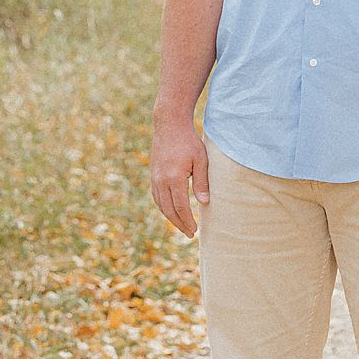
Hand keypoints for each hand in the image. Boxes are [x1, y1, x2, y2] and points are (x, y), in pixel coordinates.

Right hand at [151, 112, 209, 236]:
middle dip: (179, 223)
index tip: (194, 230)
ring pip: (161, 204)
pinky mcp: (153, 174)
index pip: (180, 207)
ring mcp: (155, 177)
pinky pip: (157, 196)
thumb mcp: (201, 160)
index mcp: (174, 178)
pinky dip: (163, 207)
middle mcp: (161, 180)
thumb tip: (204, 203)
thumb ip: (202, 182)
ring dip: (170, 217)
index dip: (187, 220)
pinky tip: (171, 210)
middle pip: (168, 210)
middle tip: (189, 233)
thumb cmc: (189, 141)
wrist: (170, 125)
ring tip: (182, 225)